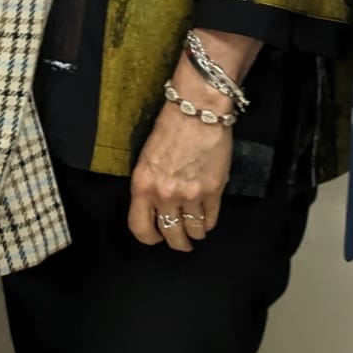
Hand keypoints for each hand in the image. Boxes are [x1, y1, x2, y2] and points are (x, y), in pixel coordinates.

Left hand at [128, 101, 231, 249]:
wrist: (197, 110)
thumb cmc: (170, 127)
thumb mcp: (147, 158)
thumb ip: (150, 186)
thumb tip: (155, 208)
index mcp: (142, 184)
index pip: (140, 228)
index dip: (149, 238)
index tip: (155, 237)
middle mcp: (164, 194)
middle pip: (170, 235)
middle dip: (176, 242)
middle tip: (181, 241)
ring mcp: (190, 195)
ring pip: (193, 231)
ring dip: (195, 233)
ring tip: (195, 229)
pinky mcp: (213, 191)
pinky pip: (210, 220)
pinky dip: (208, 223)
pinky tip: (206, 218)